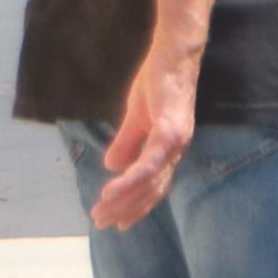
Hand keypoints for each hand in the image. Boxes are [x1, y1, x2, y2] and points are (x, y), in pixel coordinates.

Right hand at [93, 34, 202, 228]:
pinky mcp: (170, 130)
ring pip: (149, 181)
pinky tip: (111, 191)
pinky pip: (148, 163)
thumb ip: (127, 142)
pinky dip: (130, 180)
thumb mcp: (136, 115)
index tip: (118, 222)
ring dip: (123, 199)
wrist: (173, 53)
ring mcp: (176, 141)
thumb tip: (112, 167)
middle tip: (102, 224)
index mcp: (170, 148)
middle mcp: (177, 149)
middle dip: (126, 209)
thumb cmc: (158, 80)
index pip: (154, 185)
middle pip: (152, 189)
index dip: (136, 205)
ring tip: (100, 211)